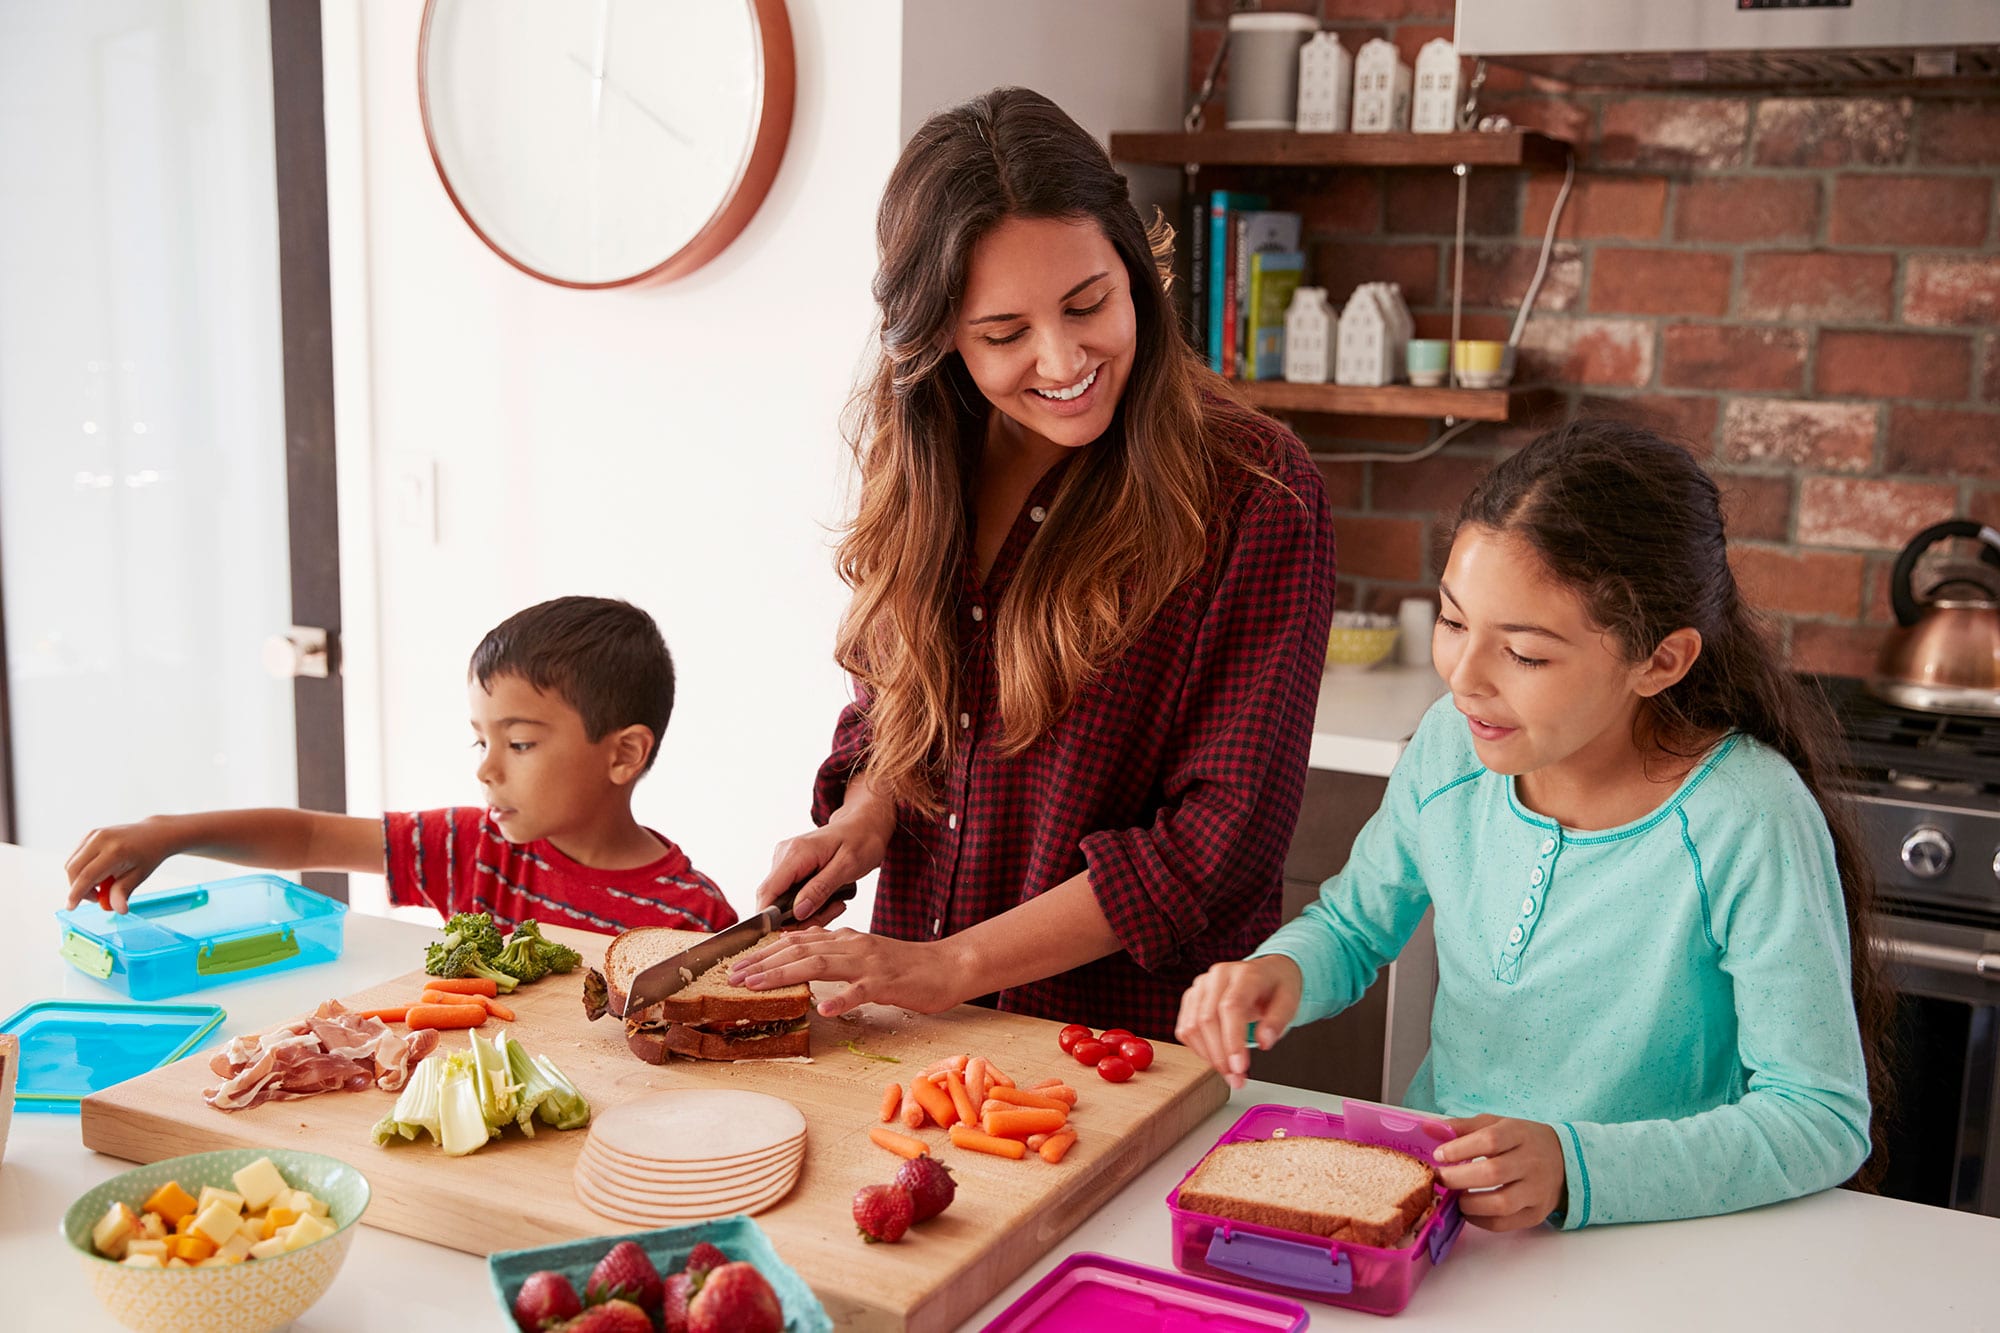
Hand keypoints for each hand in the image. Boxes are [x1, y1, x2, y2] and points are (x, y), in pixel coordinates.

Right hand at [64, 818, 178, 911]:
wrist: (154, 833)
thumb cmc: (148, 855)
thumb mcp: (139, 876)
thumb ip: (123, 892)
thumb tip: (119, 910)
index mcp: (115, 851)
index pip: (87, 875)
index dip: (77, 893)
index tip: (71, 907)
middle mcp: (101, 839)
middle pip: (74, 869)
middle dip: (78, 888)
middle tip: (97, 896)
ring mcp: (94, 834)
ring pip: (72, 863)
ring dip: (79, 879)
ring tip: (102, 884)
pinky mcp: (90, 834)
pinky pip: (76, 857)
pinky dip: (81, 869)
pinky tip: (100, 872)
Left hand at [725, 926, 965, 1018]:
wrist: (947, 966)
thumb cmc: (905, 967)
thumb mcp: (863, 956)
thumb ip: (834, 955)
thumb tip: (799, 956)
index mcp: (845, 939)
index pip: (797, 942)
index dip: (764, 953)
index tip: (737, 965)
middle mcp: (852, 945)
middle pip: (799, 951)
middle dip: (762, 964)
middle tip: (733, 976)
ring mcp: (869, 963)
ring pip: (820, 965)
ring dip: (785, 975)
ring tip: (758, 986)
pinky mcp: (888, 982)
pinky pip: (861, 990)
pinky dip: (842, 998)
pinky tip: (824, 1008)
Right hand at [752, 778, 895, 925]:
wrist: (865, 824)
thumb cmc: (861, 840)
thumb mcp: (847, 866)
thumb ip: (821, 889)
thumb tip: (797, 912)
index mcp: (796, 853)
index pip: (768, 891)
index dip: (771, 918)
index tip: (791, 933)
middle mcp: (784, 855)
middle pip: (775, 901)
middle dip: (800, 918)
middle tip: (833, 911)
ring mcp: (786, 861)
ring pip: (784, 901)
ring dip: (809, 911)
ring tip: (837, 902)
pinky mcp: (791, 867)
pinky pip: (791, 895)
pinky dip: (810, 903)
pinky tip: (830, 897)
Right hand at [1174, 955, 1303, 1089]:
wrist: (1266, 974)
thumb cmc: (1276, 988)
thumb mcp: (1290, 1002)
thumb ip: (1278, 1021)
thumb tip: (1264, 1042)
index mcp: (1244, 974)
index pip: (1231, 1007)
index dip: (1232, 1040)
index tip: (1239, 1067)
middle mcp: (1217, 976)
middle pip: (1207, 1019)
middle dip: (1220, 1055)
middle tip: (1236, 1078)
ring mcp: (1200, 986)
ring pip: (1192, 1026)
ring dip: (1208, 1056)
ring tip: (1228, 1073)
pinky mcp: (1191, 998)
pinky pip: (1185, 1029)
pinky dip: (1198, 1049)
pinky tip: (1216, 1057)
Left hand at [1428, 1115, 1566, 1231]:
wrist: (1565, 1161)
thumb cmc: (1521, 1141)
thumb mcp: (1496, 1124)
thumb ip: (1462, 1127)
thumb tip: (1428, 1128)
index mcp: (1520, 1134)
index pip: (1489, 1140)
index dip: (1460, 1148)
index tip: (1439, 1155)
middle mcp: (1531, 1162)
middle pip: (1493, 1173)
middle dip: (1458, 1178)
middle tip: (1440, 1179)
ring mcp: (1536, 1190)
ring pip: (1500, 1203)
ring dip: (1469, 1203)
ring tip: (1454, 1197)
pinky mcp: (1536, 1213)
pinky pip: (1505, 1223)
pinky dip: (1481, 1220)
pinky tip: (1469, 1211)